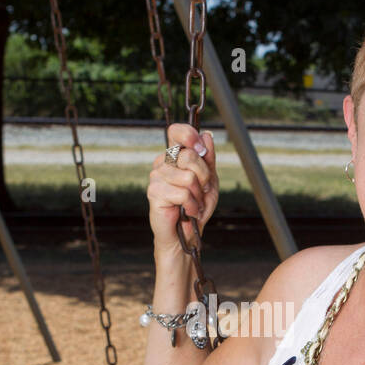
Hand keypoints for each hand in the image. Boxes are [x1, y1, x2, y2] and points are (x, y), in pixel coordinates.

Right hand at [147, 124, 218, 258]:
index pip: (176, 131)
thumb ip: (208, 158)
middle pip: (188, 156)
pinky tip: (188, 211)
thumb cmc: (196, 206)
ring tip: (193, 203)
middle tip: (202, 190)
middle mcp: (163, 162)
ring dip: (197, 195)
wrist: (187, 233)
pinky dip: (191, 205)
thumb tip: (207, 135)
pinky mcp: (154, 192)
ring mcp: (156, 176)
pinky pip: (182, 193)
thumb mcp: (209, 180)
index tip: (201, 148)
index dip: (189, 135)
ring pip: (188, 176)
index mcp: (175, 155)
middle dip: (204, 176)